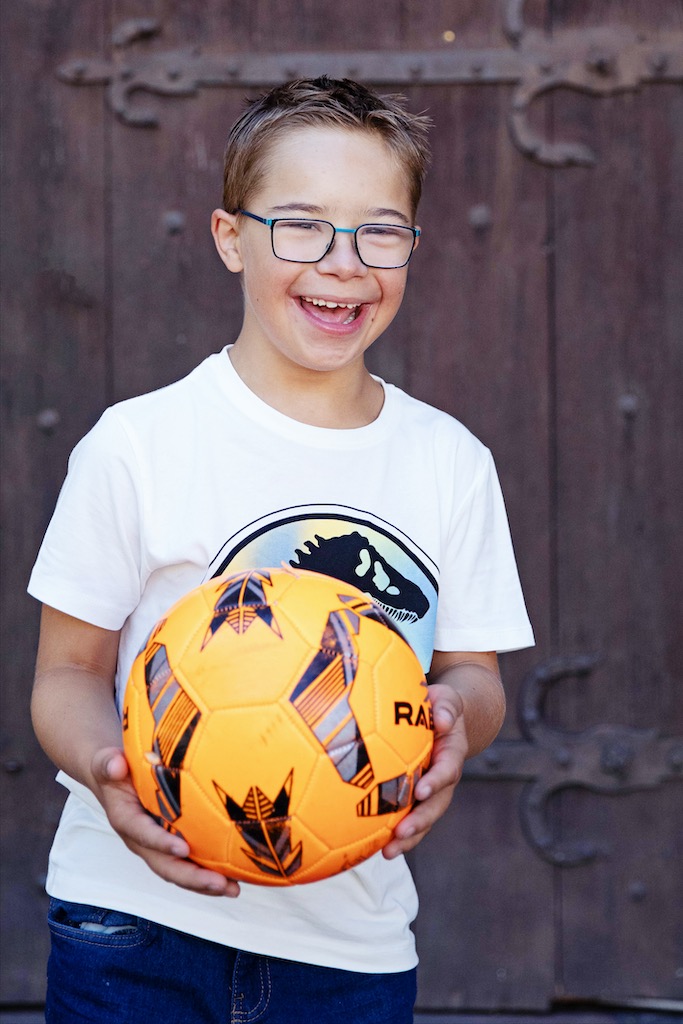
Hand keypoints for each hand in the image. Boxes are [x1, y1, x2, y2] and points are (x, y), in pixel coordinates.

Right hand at [91, 746, 239, 896]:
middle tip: (219, 883)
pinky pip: (190, 863)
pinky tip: (236, 876)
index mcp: (126, 821)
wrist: (114, 776)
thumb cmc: (114, 767)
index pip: (143, 835)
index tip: (183, 848)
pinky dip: (210, 872)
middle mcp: (141, 841)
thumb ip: (109, 764)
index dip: (161, 843)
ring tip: (234, 889)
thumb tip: (117, 766)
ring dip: (205, 883)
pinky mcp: (171, 844)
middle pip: (165, 866)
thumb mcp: (106, 762)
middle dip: (192, 877)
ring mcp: (157, 846)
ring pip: (180, 871)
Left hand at [382, 681, 467, 858]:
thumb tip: (441, 719)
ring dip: (409, 837)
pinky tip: (373, 846)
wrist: (445, 717)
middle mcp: (444, 776)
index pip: (447, 769)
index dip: (436, 781)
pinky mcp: (416, 796)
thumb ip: (446, 706)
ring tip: (388, 852)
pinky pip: (407, 816)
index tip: (421, 791)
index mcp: (452, 753)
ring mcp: (431, 790)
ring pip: (423, 818)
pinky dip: (394, 832)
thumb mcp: (447, 699)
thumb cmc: (440, 705)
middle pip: (436, 804)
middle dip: (421, 821)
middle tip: (402, 832)